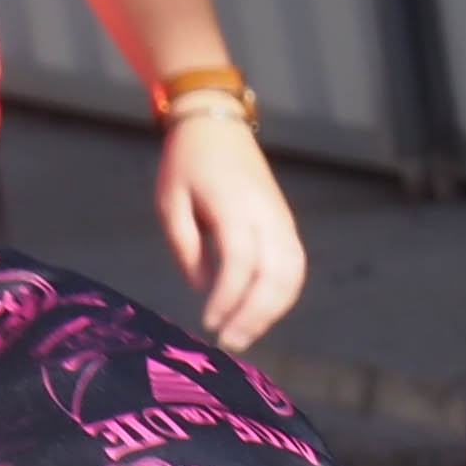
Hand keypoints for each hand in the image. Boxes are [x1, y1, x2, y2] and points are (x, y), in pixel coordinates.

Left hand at [160, 105, 305, 349]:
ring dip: (273, 311)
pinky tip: (263, 313)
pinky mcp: (286, 223)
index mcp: (234, 205)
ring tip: (246, 334)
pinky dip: (284, 295)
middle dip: (254, 315)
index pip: (240, 261)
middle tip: (230, 342)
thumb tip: (202, 286)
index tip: (209, 322)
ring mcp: (281, 218)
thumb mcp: (169, 200)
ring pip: (292, 274)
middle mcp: (265, 213)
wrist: (217, 123)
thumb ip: (184, 245)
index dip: (228, 297)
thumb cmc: (186, 161)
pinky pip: (295, 265)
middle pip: (274, 274)